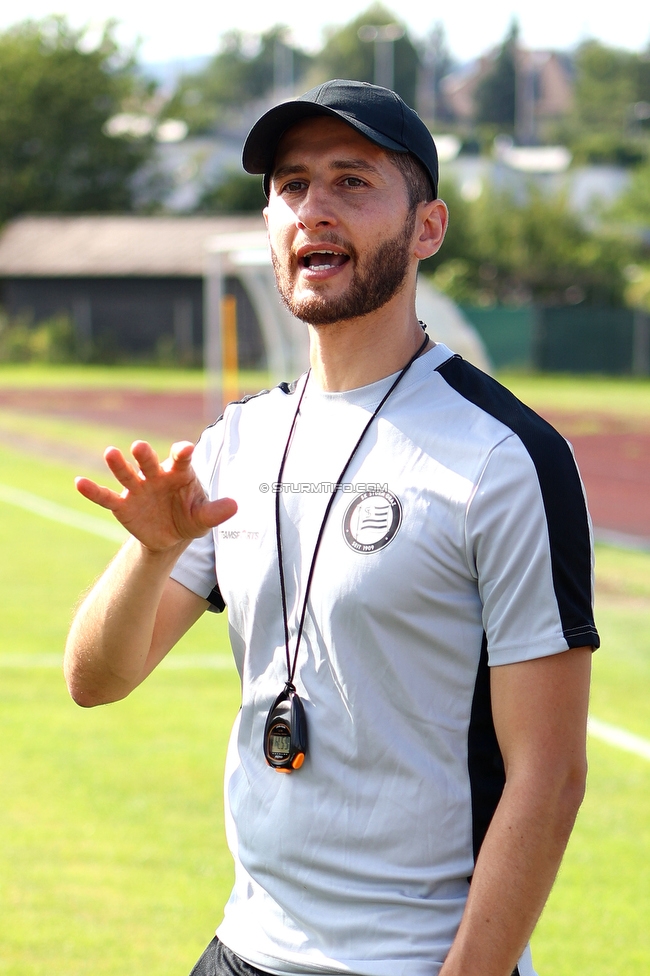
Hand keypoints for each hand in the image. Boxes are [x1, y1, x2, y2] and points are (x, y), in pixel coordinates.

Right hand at [75, 440, 236, 551]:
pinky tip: (79, 482)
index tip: (185, 449)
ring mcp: (138, 488)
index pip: (181, 459)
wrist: (171, 536)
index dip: (182, 453)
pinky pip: (106, 497)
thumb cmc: (190, 517)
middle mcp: (156, 475)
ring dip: (118, 464)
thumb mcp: (204, 517)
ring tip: (110, 453)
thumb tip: (235, 505)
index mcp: (179, 473)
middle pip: (149, 461)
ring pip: (126, 473)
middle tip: (139, 447)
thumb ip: (216, 511)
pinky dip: (93, 491)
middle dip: (145, 455)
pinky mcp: (122, 505)